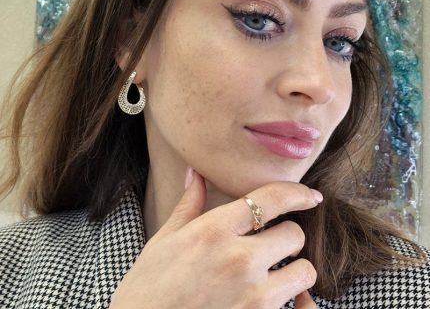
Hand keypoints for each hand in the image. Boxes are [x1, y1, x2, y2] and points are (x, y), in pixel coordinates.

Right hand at [109, 168, 321, 308]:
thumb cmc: (148, 285)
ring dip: (293, 268)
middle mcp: (239, 259)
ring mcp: (252, 295)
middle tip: (268, 242)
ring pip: (304, 270)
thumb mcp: (165, 238)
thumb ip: (190, 204)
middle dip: (285, 235)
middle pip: (294, 234)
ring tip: (273, 271)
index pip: (270, 199)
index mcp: (214, 231)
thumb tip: (196, 173)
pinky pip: (298, 305)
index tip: (310, 196)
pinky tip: (277, 297)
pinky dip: (294, 300)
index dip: (297, 193)